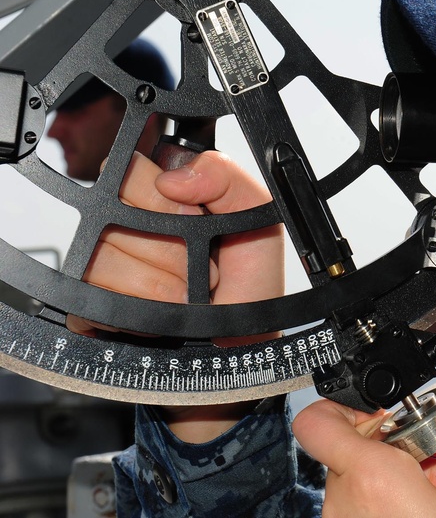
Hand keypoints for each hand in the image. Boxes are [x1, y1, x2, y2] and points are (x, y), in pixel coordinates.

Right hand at [76, 150, 283, 441]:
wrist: (237, 358)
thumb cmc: (249, 291)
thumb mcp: (261, 228)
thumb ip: (231, 180)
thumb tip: (174, 174)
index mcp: (169, 196)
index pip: (138, 165)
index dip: (171, 197)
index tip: (198, 222)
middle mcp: (129, 223)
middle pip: (116, 204)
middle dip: (169, 241)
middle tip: (198, 265)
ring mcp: (104, 263)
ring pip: (106, 251)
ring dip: (160, 284)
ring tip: (184, 295)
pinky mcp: (86, 303)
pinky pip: (92, 294)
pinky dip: (137, 312)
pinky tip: (160, 316)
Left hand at [293, 383, 435, 517]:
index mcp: (372, 478)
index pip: (317, 420)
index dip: (344, 407)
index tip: (386, 415)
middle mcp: (342, 499)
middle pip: (352, 447)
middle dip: (394, 446)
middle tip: (433, 462)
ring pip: (356, 478)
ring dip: (392, 478)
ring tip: (431, 496)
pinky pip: (356, 507)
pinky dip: (384, 504)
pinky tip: (417, 515)